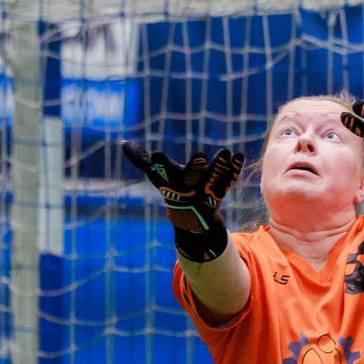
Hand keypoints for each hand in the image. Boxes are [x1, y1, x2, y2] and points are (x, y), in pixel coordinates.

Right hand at [121, 143, 243, 262]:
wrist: (190, 219)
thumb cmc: (171, 190)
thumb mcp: (157, 176)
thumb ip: (142, 160)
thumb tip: (123, 145)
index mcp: (169, 183)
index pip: (161, 171)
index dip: (159, 164)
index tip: (156, 155)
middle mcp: (186, 189)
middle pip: (189, 177)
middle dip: (194, 167)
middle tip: (200, 154)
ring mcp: (203, 193)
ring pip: (212, 179)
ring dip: (219, 167)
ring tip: (227, 152)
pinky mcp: (218, 194)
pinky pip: (227, 181)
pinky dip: (234, 170)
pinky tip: (240, 155)